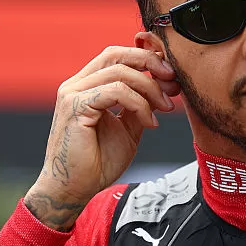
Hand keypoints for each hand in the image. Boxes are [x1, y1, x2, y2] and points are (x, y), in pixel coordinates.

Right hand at [24, 46, 178, 229]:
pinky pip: (114, 91)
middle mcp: (76, 84)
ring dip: (150, 88)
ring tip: (165, 109)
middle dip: (150, 62)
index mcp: (86, 86)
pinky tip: (149, 123)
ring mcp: (73, 93)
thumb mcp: (128, 129)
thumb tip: (162, 89)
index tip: (171, 78)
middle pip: (116, 54)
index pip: (117, 57)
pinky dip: (139, 104)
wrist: (74, 190)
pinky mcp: (75, 106)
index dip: (146, 60)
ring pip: (120, 73)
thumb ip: (139, 106)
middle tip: (173, 81)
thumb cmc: (97, 163)